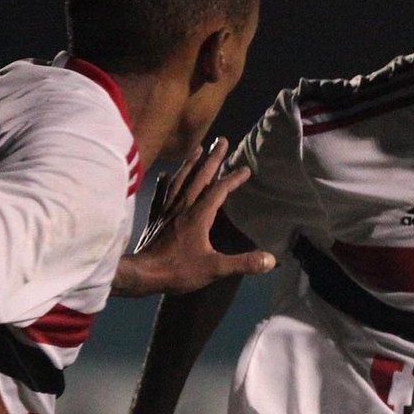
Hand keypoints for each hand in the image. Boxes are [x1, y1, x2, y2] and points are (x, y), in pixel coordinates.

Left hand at [114, 137, 275, 295]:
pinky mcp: (155, 218)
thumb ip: (243, 263)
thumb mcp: (215, 269)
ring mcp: (167, 210)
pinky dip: (164, 183)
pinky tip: (165, 175)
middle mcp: (183, 206)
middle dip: (213, 158)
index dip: (233, 178)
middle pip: (200, 177)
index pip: (219, 190)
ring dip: (190, 163)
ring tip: (197, 149)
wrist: (142, 274)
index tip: (246, 169)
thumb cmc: (178, 270)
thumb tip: (271, 260)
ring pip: (180, 180)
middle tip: (222, 140)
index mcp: (199, 215)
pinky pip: (161, 194)